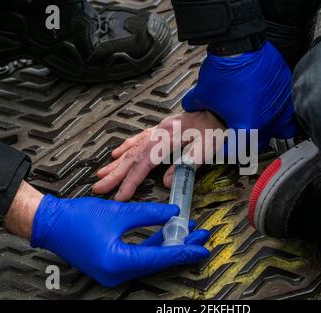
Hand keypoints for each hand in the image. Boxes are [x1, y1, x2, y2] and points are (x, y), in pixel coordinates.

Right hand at [30, 195, 209, 286]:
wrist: (50, 222)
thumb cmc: (76, 219)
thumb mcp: (120, 212)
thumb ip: (150, 214)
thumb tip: (172, 212)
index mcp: (117, 263)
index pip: (160, 258)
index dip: (184, 251)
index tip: (202, 247)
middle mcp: (116, 272)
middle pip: (158, 260)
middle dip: (181, 246)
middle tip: (201, 236)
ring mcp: (113, 270)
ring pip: (150, 258)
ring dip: (168, 245)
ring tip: (188, 231)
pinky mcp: (111, 263)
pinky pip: (139, 256)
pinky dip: (154, 245)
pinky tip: (166, 234)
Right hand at [92, 111, 224, 200]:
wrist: (221, 109)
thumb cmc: (216, 129)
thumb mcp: (207, 148)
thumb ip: (187, 164)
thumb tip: (167, 182)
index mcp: (169, 138)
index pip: (144, 163)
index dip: (131, 181)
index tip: (120, 196)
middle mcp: (160, 132)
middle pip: (133, 156)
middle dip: (115, 174)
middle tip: (99, 188)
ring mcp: (159, 129)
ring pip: (132, 147)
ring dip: (116, 163)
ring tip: (102, 174)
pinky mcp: (161, 129)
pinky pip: (138, 138)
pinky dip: (126, 147)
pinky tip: (117, 153)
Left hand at [183, 41, 296, 148]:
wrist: (240, 46)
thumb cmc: (225, 71)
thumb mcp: (203, 94)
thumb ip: (195, 105)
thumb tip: (190, 106)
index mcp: (245, 127)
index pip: (237, 150)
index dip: (227, 151)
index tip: (224, 149)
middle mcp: (266, 121)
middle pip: (261, 143)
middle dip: (250, 142)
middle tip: (241, 136)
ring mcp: (279, 107)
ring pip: (281, 130)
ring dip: (271, 130)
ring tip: (263, 126)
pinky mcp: (286, 92)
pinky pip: (289, 109)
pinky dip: (281, 111)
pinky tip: (272, 106)